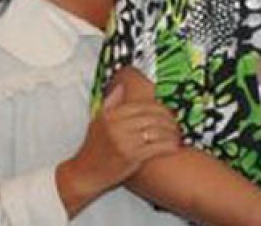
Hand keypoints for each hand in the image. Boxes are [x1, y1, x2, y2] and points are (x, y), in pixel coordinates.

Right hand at [55, 84, 180, 216]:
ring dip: (172, 133)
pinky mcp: (131, 157)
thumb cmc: (94, 148)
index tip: (169, 114)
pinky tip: (174, 146)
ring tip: (177, 136)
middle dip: (169, 121)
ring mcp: (125, 141)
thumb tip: (122, 86)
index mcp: (111, 115)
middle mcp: (117, 126)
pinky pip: (157, 147)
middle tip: (176, 125)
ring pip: (158, 131)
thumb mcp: (97, 122)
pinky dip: (169, 146)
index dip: (161, 109)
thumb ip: (111, 103)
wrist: (84, 174)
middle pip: (154, 117)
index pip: (144, 105)